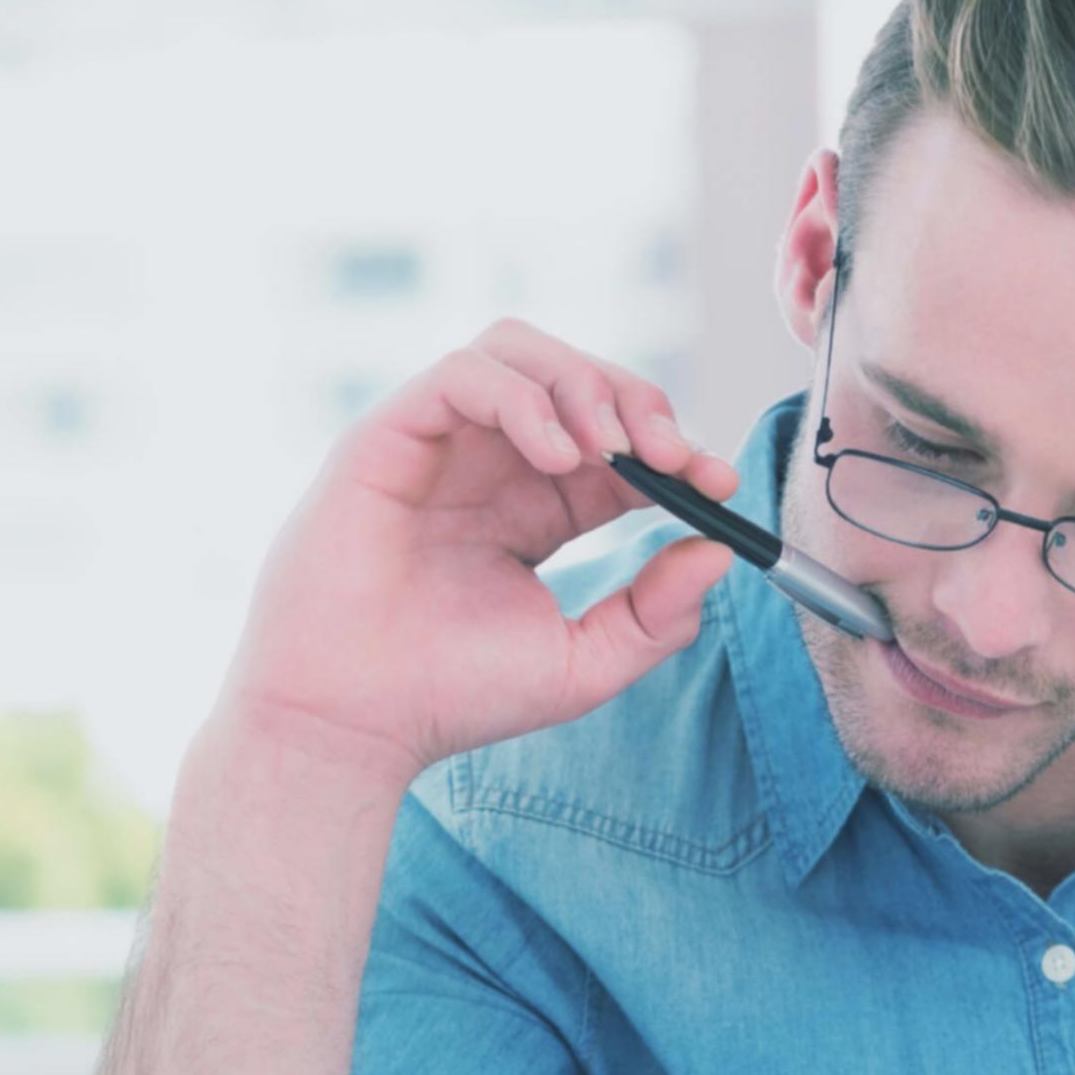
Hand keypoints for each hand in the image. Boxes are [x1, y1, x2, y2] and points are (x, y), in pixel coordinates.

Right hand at [216, 316, 741, 788]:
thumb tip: (720, 554)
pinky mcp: (388, 436)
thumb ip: (657, 614)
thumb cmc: (453, 696)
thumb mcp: (584, 663)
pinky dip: (522, 397)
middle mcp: (492, 466)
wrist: (354, 721)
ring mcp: (441, 445)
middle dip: (640, 404)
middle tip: (675, 458)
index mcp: (539, 510)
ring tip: (611, 451)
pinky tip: (555, 457)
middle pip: (579, 381)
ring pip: (520, 353)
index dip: (678, 454)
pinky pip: (463, 375)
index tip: (720, 486)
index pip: (621, 448)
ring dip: (584, 385)